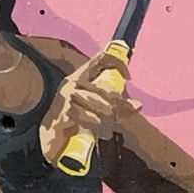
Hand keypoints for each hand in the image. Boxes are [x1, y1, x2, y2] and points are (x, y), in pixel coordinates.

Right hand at [38, 47, 135, 164]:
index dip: (117, 64)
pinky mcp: (64, 110)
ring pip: (98, 104)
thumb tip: (139, 105)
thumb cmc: (79, 115)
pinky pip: (88, 117)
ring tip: (108, 129)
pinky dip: (97, 126)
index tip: (129, 77)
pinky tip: (100, 133)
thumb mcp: (100, 108)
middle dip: (116, 105)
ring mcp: (66, 95)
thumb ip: (119, 106)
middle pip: (104, 90)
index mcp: (80, 76)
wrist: (54, 131)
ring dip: (106, 119)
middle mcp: (72, 82)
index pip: (100, 59)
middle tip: (118, 117)